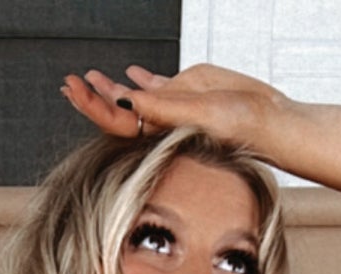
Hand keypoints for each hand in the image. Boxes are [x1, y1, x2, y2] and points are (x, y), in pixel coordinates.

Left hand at [59, 61, 284, 152]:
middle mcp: (163, 123)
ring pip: (134, 98)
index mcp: (161, 134)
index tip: (76, 89)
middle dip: (93, 98)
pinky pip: (158, 86)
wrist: (270, 119)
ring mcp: (174, 107)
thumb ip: (164, 107)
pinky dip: (142, 79)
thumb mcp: (200, 114)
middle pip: (119, 112)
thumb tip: (126, 97)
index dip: (94, 107)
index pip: (119, 122)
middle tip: (69, 82)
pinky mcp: (188, 91)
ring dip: (110, 88)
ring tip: (88, 76)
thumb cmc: (242, 128)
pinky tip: (129, 72)